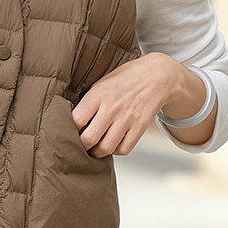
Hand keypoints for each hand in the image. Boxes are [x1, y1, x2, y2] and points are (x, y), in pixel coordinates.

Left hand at [72, 54, 212, 155]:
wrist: (158, 75)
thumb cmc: (126, 79)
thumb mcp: (102, 82)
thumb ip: (88, 100)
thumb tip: (72, 120)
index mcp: (98, 94)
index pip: (76, 120)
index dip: (70, 129)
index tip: (69, 131)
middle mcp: (112, 107)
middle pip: (89, 138)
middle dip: (82, 145)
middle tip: (81, 144)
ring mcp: (128, 118)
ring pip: (106, 148)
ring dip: (98, 152)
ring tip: (95, 148)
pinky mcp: (141, 126)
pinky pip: (124, 149)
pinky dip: (116, 150)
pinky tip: (113, 144)